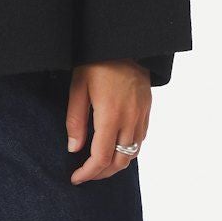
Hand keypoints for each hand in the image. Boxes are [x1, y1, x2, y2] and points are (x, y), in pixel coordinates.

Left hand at [65, 61, 150, 183]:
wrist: (125, 42)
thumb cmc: (98, 61)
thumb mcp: (78, 87)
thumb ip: (76, 120)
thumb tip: (74, 148)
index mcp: (110, 115)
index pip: (101, 157)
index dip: (88, 173)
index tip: (75, 178)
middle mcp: (130, 119)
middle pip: (119, 161)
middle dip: (101, 173)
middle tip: (85, 174)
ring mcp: (141, 115)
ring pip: (132, 153)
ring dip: (115, 164)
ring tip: (98, 165)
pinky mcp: (147, 110)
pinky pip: (140, 139)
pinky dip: (127, 150)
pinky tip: (114, 147)